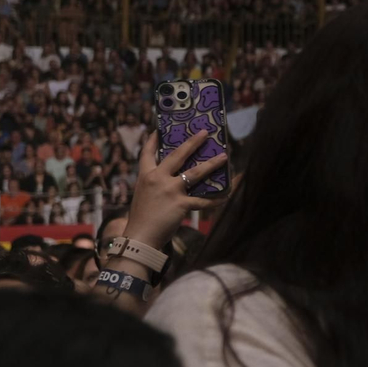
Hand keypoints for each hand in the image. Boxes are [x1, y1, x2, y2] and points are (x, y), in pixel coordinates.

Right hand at [124, 130, 226, 248]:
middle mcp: (158, 179)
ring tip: (224, 157)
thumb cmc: (142, 218)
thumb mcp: (143, 195)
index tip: (159, 129)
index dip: (153, 140)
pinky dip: (216, 199)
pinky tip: (227, 196)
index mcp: (145, 176)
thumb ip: (155, 185)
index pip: (147, 153)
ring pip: (196, 173)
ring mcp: (170, 190)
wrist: (140, 237)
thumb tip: (174, 179)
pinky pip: (203, 200)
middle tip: (205, 132)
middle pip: (177, 155)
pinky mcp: (181, 204)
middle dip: (192, 142)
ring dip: (212, 164)